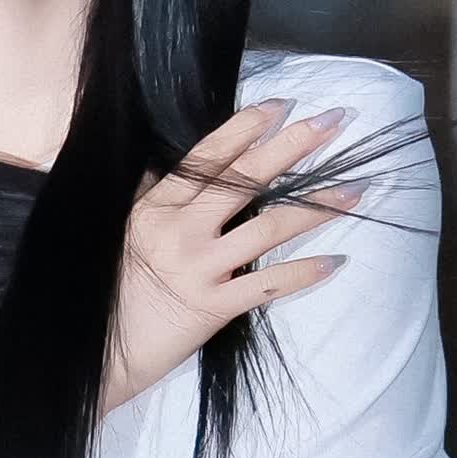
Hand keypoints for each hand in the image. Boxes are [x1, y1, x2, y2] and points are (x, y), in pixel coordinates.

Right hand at [101, 100, 360, 414]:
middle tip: (332, 123)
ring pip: (270, 228)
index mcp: (157, 206)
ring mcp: (200, 269)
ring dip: (317, 206)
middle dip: (292, 147)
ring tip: (355, 189)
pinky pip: (269, 286)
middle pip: (246, 179)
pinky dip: (305, 273)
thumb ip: (147, 196)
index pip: (209, 157)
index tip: (282, 106)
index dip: (247, 128)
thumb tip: (164, 165)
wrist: (101, 351)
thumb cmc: (110, 289)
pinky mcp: (215, 307)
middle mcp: (181, 231)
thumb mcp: (122, 232)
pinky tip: (336, 260)